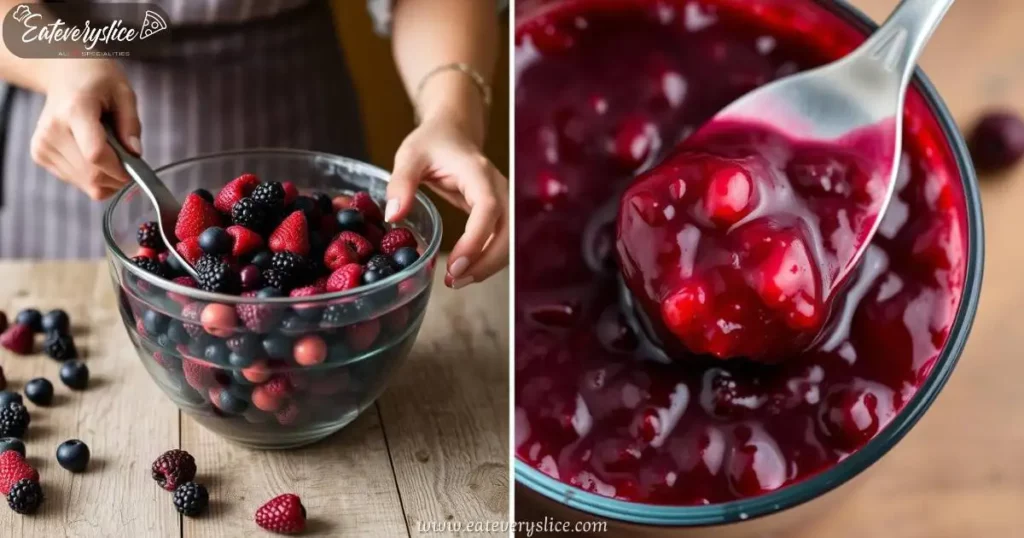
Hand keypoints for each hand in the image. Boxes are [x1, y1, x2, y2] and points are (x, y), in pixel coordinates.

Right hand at [30, 59, 140, 199]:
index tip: (134, 166)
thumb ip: (131, 124)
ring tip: (108, 151)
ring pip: (85, 183)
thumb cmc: (97, 81)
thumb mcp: (124, 93)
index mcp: (75, 111)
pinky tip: (91, 154)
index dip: (120, 169)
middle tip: (127, 160)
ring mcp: (43, 144)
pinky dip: (91, 176)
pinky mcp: (39, 155)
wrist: (63, 74)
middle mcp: (53, 130)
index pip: (96, 155)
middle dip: (117, 176)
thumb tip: (135, 154)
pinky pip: (75, 181)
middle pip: (91, 175)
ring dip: (106, 177)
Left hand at [386, 115, 508, 288]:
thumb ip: (401, 184)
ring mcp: (503, 201)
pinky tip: (465, 271)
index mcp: (478, 173)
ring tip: (458, 281)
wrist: (453, 132)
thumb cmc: (432, 142)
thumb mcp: (409, 156)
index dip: (476, 240)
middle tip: (455, 281)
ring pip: (510, 241)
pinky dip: (488, 260)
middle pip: (508, 231)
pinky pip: (502, 241)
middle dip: (486, 261)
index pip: (488, 209)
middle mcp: (498, 188)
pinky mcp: (499, 213)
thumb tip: (393, 216)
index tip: (456, 265)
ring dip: (489, 265)